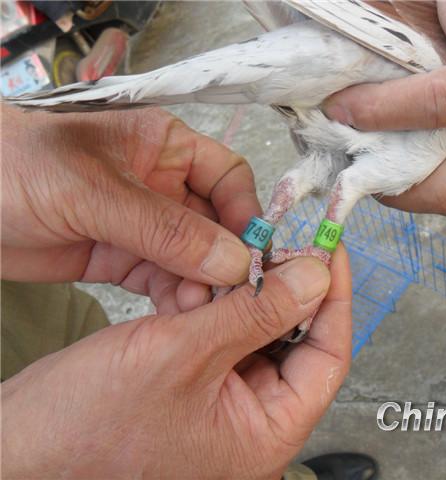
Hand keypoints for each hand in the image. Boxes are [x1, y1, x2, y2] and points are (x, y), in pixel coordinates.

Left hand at [1, 106, 260, 312]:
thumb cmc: (11, 165)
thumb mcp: (92, 190)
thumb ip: (164, 228)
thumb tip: (234, 261)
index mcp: (162, 146)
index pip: (227, 175)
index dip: (245, 212)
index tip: (251, 253)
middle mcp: (161, 184)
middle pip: (215, 223)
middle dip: (223, 260)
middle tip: (228, 297)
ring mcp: (141, 225)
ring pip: (192, 258)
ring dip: (200, 285)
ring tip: (196, 312)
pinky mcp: (119, 258)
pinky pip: (161, 279)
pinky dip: (172, 298)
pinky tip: (175, 316)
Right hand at [2, 247, 351, 478]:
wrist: (19, 446)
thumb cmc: (87, 425)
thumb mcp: (183, 355)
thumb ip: (257, 313)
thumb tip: (315, 276)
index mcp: (266, 433)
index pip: (327, 357)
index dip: (333, 299)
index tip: (330, 250)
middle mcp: (251, 423)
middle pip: (294, 343)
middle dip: (284, 290)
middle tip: (278, 243)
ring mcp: (222, 405)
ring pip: (257, 334)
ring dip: (244, 293)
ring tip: (232, 258)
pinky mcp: (194, 386)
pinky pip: (222, 336)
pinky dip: (214, 305)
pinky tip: (199, 283)